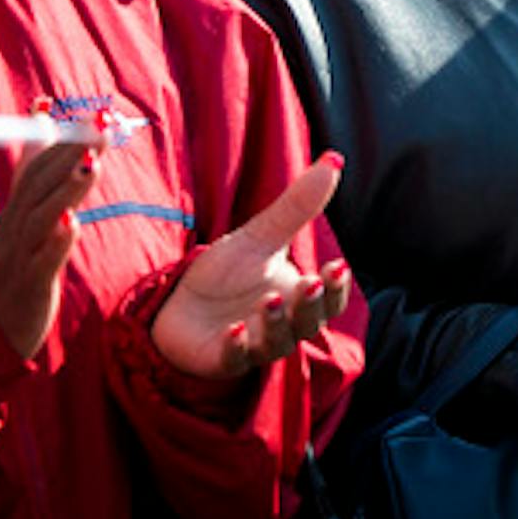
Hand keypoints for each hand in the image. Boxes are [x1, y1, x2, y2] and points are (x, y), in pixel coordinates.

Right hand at [0, 138, 98, 358]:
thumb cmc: (10, 273)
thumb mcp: (20, 225)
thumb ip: (32, 178)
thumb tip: (44, 122)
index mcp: (12, 217)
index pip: (37, 171)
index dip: (63, 140)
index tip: (93, 113)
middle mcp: (10, 233)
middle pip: (38, 186)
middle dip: (71, 153)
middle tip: (102, 124)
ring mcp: (15, 261)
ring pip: (38, 220)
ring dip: (65, 190)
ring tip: (91, 163)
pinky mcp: (25, 291)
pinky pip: (38, 266)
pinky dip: (54, 244)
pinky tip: (72, 225)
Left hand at [151, 152, 352, 378]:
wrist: (178, 305)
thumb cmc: (228, 275)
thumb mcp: (262, 236)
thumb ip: (298, 205)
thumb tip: (334, 158)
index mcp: (299, 300)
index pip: (331, 301)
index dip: (337, 288)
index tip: (339, 266)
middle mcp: (283, 327)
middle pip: (308, 324)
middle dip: (310, 305)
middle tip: (310, 282)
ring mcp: (252, 345)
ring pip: (276, 344)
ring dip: (277, 323)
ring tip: (270, 300)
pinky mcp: (219, 359)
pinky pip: (233, 359)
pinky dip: (236, 347)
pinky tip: (235, 330)